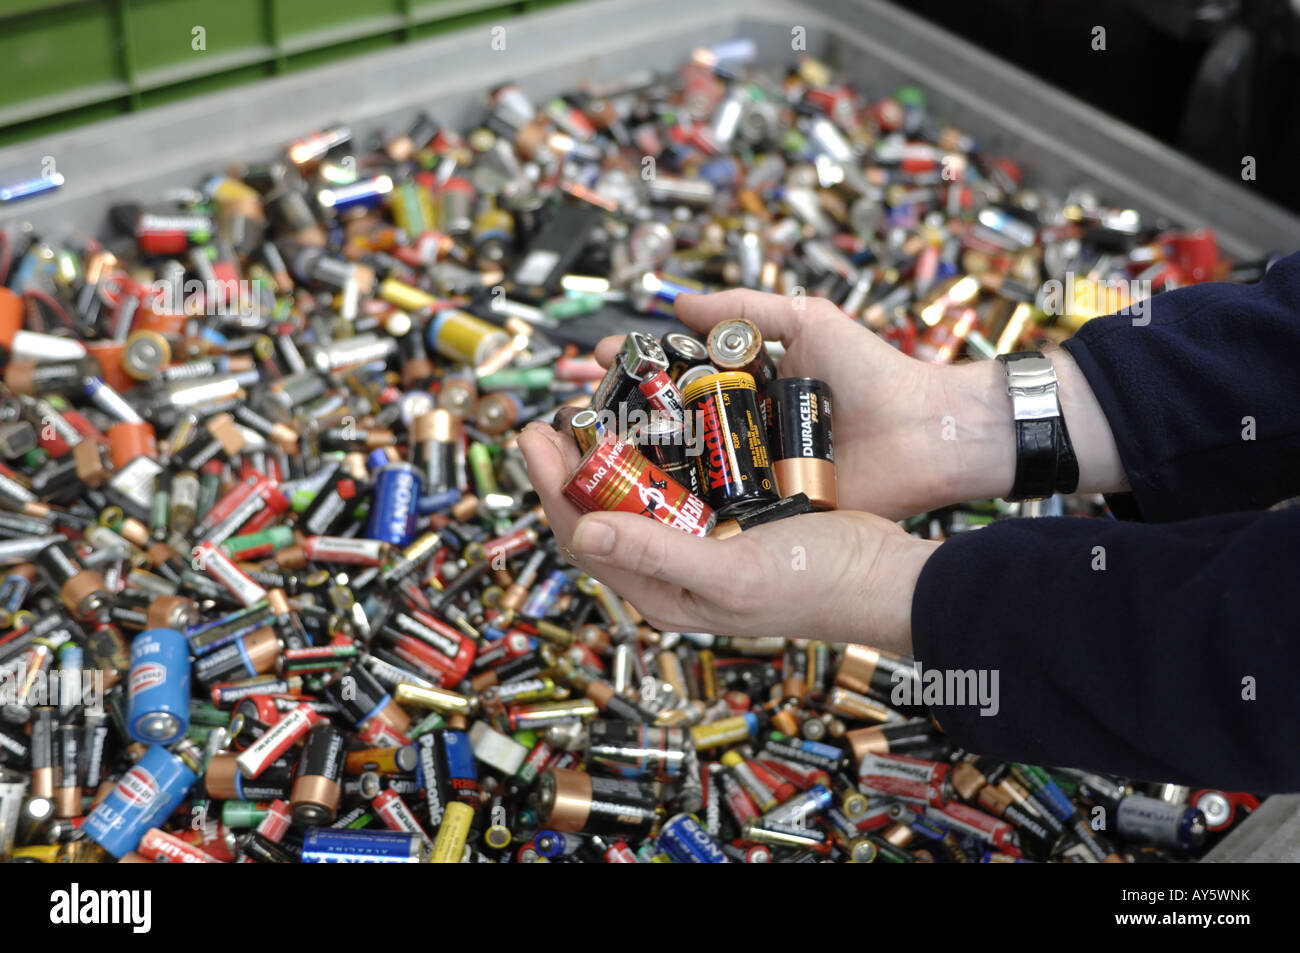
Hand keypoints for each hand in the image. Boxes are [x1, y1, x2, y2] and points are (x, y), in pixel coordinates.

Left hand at [517, 420, 939, 652]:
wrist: (884, 576)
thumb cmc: (814, 586)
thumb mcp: (730, 574)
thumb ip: (655, 554)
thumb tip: (582, 529)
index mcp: (661, 591)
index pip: (583, 535)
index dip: (549, 483)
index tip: (534, 432)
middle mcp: (672, 567)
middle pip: (600, 510)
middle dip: (570, 462)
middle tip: (555, 413)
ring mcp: (700, 539)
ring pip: (635, 491)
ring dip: (610, 449)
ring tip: (595, 406)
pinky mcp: (729, 515)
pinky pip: (677, 477)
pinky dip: (658, 446)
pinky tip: (657, 414)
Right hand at [600, 289, 959, 518]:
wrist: (927, 435)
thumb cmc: (876, 374)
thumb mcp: (810, 320)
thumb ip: (747, 308)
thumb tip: (679, 303)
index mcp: (749, 384)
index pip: (675, 372)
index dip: (635, 365)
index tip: (598, 358)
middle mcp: (742, 427)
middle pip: (666, 421)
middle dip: (619, 413)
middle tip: (579, 407)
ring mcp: (752, 470)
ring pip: (682, 467)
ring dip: (635, 461)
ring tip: (590, 452)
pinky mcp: (767, 510)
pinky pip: (716, 508)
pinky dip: (679, 507)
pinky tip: (635, 500)